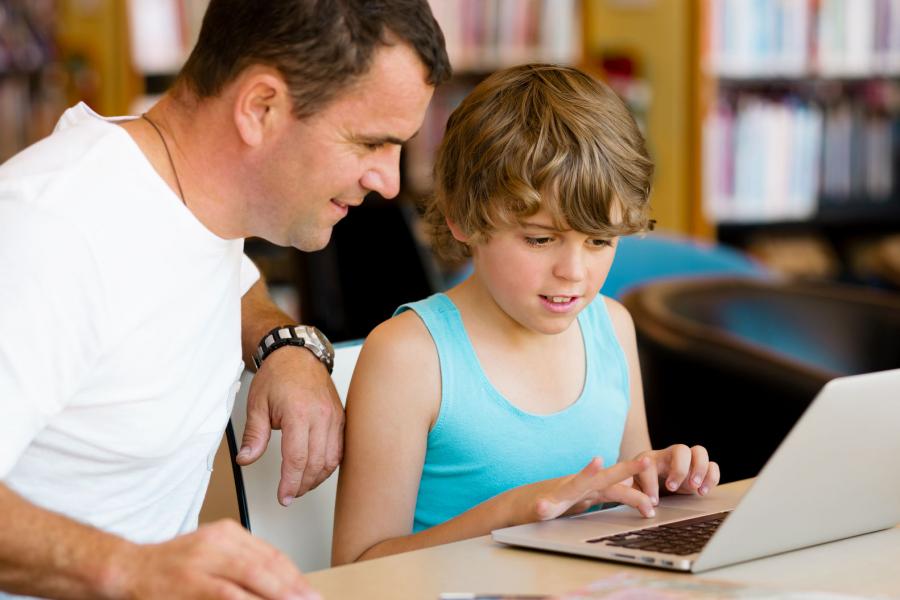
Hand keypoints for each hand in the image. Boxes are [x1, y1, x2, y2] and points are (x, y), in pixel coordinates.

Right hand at [111, 520, 318, 598]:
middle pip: (267, 566)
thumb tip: (281, 586)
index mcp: (228, 533)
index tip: (311, 593)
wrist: (127, 570)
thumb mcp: (212, 556)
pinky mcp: (190, 582)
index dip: (295, 577)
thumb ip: (243, 566)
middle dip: (293, 589)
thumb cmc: (171, 568)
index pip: (272, 555)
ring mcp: (204, 560)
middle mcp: (218, 541)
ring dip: (277, 595)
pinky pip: (228, 594)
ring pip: (253, 577)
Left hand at [237, 346, 343, 505]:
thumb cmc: (279, 375)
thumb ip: (254, 435)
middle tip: (289, 495)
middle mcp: (321, 416)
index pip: (297, 459)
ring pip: (331, 460)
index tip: (283, 496)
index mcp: (299, 413)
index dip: (290, 483)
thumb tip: (246, 459)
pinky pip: (339, 449)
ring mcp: (334, 417)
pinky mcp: (340, 419)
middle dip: (302, 485)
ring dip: (317, 478)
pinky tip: (316, 471)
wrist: (298, 355)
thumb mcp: (257, 404)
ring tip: (301, 486)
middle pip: (316, 464)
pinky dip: (329, 465)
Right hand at [507, 456, 655, 524]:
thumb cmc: (554, 502)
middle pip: (605, 478)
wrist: (519, 506)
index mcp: (589, 489)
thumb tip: (631, 487)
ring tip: (598, 463)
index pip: (617, 481)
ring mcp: (558, 495)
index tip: (655, 474)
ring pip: (575, 484)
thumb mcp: (584, 497)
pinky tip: (543, 506)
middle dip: (626, 469)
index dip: (635, 478)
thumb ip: (604, 492)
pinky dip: (543, 506)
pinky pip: (542, 506)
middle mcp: (577, 488)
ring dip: (586, 474)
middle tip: (646, 460)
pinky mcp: (539, 507)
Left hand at [630, 444, 720, 504]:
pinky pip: (712, 465)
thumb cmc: (640, 483)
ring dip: (700, 469)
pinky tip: (703, 492)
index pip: (650, 465)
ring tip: (695, 488)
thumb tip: (641, 503)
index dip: (651, 484)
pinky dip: (711, 477)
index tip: (653, 501)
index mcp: (649, 459)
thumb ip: (633, 493)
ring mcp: (687, 460)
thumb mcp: (632, 487)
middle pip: (680, 449)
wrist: (653, 480)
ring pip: (699, 452)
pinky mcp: (699, 469)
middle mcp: (670, 455)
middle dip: (680, 469)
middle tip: (674, 488)